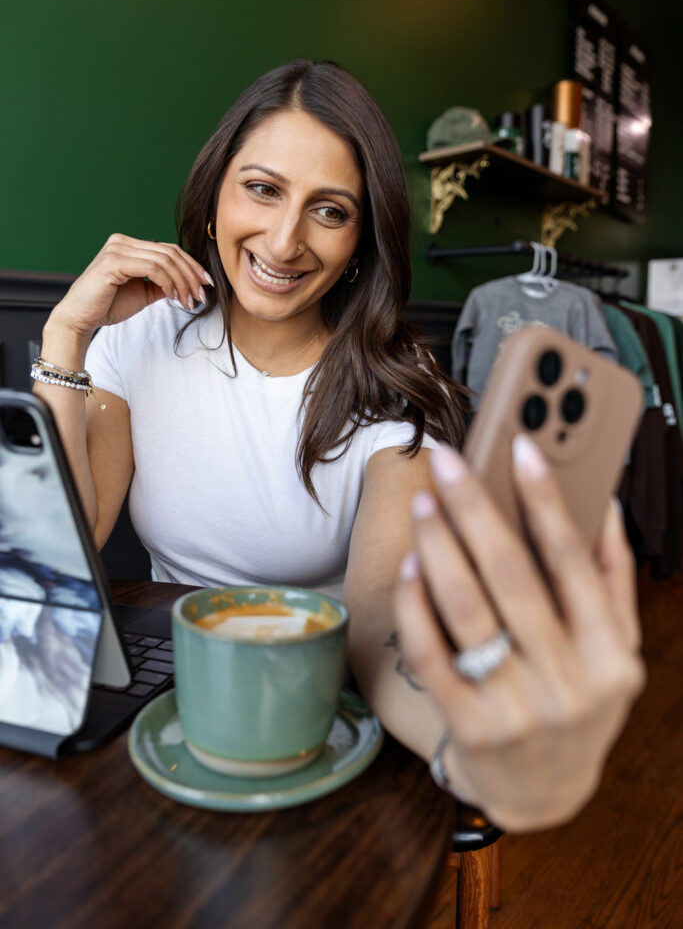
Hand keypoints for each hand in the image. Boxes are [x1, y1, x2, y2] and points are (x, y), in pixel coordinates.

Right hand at [47, 234, 213, 340]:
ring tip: (188, 301)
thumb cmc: (108, 305)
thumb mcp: (143, 293)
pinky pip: (152, 268)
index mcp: (128, 245)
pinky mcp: (113, 262)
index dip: (191, 265)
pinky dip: (168, 282)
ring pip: (164, 260)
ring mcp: (117, 249)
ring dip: (182, 282)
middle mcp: (122, 241)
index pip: (168, 249)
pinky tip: (173, 296)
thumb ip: (163, 283)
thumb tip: (187, 283)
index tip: (205, 284)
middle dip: (191, 275)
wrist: (80, 319)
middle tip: (201, 295)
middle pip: (170, 252)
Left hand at [394, 437, 644, 831]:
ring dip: (440, 547)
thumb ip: (614, 578)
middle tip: (450, 462)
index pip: (573, 562)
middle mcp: (567, 683)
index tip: (520, 446)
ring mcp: (515, 708)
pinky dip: (416, 605)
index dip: (546, 500)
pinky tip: (411, 565)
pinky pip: (431, 654)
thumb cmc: (579, 704)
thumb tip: (603, 503)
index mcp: (610, 655)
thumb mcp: (616, 651)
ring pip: (466, 610)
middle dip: (476, 510)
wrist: (544, 793)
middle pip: (512, 577)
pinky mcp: (468, 727)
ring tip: (426, 503)